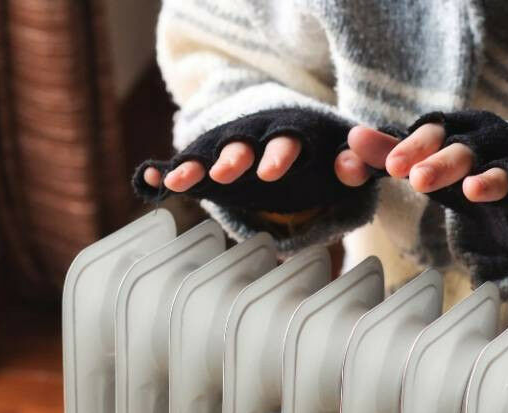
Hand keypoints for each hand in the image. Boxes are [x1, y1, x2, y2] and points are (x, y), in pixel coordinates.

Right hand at [132, 108, 373, 215]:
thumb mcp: (344, 158)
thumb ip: (356, 165)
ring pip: (211, 154)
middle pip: (244, 145)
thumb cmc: (322, 155)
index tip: (270, 172)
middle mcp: (256, 139)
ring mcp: (229, 150)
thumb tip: (351, 167)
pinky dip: (166, 172)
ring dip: (197, 165)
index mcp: (291, 136)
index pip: (286, 141)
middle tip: (225, 172)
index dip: (278, 154)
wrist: (291, 140)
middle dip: (234, 158)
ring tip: (180, 180)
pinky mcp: (210, 165)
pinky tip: (151, 180)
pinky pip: (186, 166)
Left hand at [335, 123, 507, 229]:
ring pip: (505, 173)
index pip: (432, 132)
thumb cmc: (459, 163)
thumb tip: (349, 140)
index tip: (391, 167)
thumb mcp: (425, 158)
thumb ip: (386, 152)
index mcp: (456, 130)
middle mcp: (488, 143)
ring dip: (490, 181)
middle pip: (464, 151)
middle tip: (418, 180)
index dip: (412, 147)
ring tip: (472, 190)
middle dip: (442, 163)